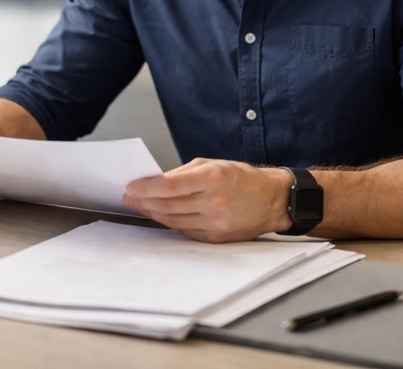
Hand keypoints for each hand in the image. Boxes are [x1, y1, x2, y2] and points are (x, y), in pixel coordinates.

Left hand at [123, 158, 291, 242]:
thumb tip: (156, 181)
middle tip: (130, 197)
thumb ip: (183, 173)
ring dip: (153, 213)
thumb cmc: (242, 178)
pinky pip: (185, 231)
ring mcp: (215, 223)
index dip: (146, 188)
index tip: (131, 187)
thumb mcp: (213, 164)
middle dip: (144, 201)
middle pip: (168, 206)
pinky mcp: (216, 238)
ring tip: (141, 206)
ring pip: (173, 221)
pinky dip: (170, 223)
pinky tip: (161, 215)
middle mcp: (214, 203)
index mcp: (213, 178)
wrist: (272, 200)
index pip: (170, 186)